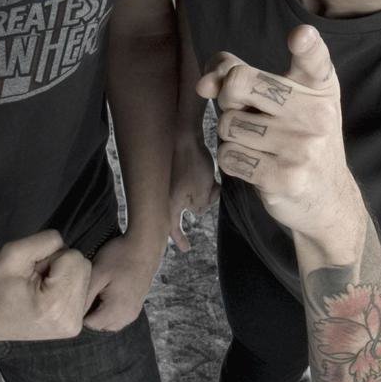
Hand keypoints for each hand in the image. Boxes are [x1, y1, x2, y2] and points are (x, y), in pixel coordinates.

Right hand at [0, 230, 89, 340]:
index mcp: (55, 305)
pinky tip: (47, 296)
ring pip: (84, 276)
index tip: (31, 273)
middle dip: (60, 265)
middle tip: (35, 280)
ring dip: (63, 275)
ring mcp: (73, 325)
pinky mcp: (73, 326)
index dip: (51, 257)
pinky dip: (66, 286)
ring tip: (40, 288)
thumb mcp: (13, 253)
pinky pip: (82, 289)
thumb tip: (65, 242)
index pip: (74, 257)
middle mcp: (70, 320)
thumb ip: (45, 241)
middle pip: (83, 266)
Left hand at [83, 231, 164, 331]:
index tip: (81, 294)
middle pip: (99, 326)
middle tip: (90, 290)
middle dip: (91, 313)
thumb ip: (84, 297)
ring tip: (100, 291)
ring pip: (108, 323)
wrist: (145, 246)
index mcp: (116, 310)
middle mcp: (127, 317)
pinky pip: (118, 316)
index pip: (89, 325)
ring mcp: (133, 312)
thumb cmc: (120, 257)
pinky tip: (109, 292)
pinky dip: (110, 309)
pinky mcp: (136, 307)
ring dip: (100, 312)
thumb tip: (73, 315)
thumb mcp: (97, 273)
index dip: (80, 311)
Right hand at [168, 133, 219, 250]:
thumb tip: (198, 209)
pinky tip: (210, 172)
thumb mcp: (202, 193)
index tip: (186, 248)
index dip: (180, 239)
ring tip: (214, 179)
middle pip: (188, 209)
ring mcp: (170, 182)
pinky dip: (202, 180)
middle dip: (203, 202)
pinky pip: (191, 182)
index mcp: (169, 205)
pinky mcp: (177, 170)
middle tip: (212, 191)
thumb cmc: (192, 164)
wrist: (183, 133)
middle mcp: (166, 195)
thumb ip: (201, 207)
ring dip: (206, 189)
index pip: (172, 229)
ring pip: (193, 194)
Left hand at [197, 25, 355, 239]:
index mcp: (320, 86)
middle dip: (228, 99)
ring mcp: (302, 147)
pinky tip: (256, 164)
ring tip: (259, 144)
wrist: (327, 196)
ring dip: (232, 135)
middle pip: (239, 82)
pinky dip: (232, 160)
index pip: (314, 59)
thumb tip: (204, 83)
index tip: (300, 36)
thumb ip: (242, 76)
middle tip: (249, 113)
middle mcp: (316, 113)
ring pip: (228, 125)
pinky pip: (229, 156)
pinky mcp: (285, 178)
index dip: (306, 45)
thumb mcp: (284, 99)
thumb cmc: (298, 137)